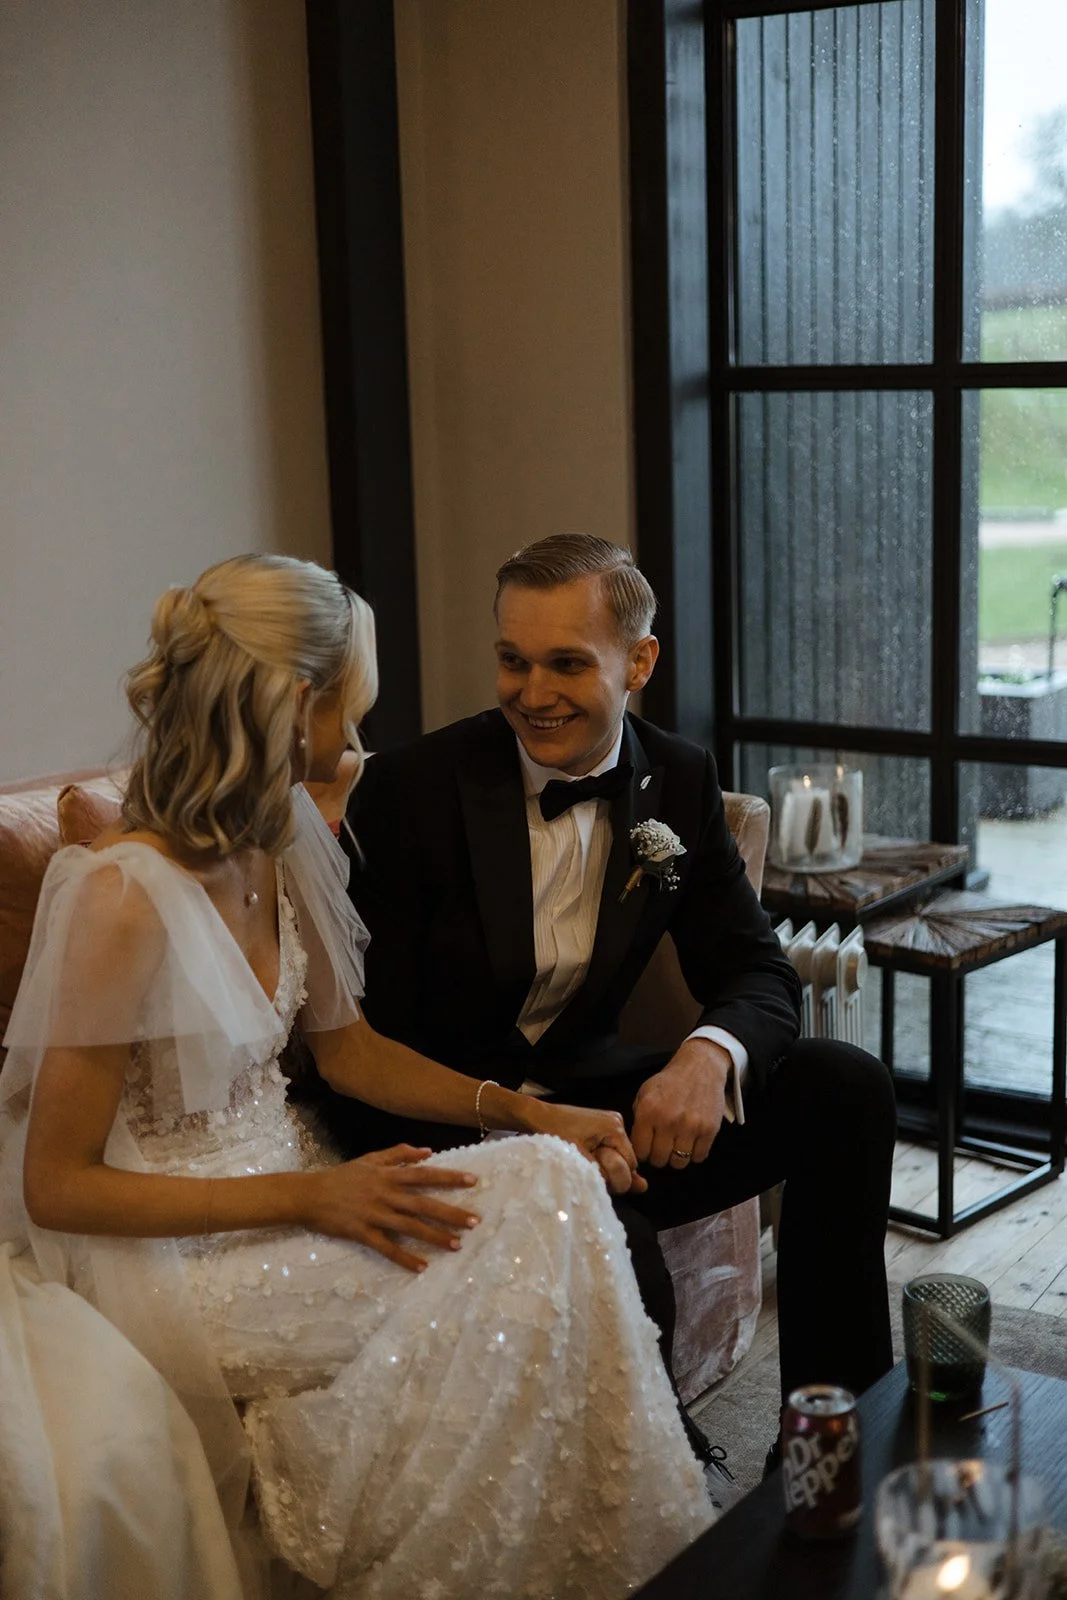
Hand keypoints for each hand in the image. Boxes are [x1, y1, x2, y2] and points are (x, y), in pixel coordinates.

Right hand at [303, 1144, 480, 1271]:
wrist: (309, 1194)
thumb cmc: (342, 1176)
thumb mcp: (371, 1158)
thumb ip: (399, 1153)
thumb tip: (428, 1151)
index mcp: (388, 1175)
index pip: (425, 1175)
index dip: (449, 1177)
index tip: (473, 1181)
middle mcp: (385, 1194)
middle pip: (423, 1204)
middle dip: (450, 1212)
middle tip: (475, 1220)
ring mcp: (374, 1215)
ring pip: (410, 1227)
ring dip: (435, 1236)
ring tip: (457, 1245)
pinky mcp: (362, 1233)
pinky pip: (387, 1247)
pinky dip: (404, 1258)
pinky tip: (422, 1267)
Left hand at [535, 1104, 647, 1195]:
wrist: (536, 1116)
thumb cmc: (555, 1135)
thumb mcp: (579, 1160)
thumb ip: (607, 1173)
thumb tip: (641, 1187)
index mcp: (615, 1128)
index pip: (631, 1162)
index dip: (619, 1177)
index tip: (600, 1181)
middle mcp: (618, 1121)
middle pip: (626, 1156)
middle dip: (613, 1169)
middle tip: (591, 1173)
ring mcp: (610, 1119)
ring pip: (618, 1152)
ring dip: (607, 1162)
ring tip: (587, 1164)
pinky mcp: (602, 1121)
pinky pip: (610, 1144)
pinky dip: (602, 1154)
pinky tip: (588, 1156)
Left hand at [631, 1040, 730, 1169]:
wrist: (701, 1067)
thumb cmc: (670, 1082)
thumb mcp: (645, 1093)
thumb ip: (638, 1119)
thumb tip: (635, 1147)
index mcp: (648, 1111)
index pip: (640, 1151)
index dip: (642, 1153)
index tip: (647, 1148)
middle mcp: (668, 1121)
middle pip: (659, 1160)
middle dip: (658, 1156)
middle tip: (662, 1146)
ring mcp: (690, 1126)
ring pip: (679, 1163)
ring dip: (676, 1157)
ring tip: (676, 1144)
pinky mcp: (709, 1130)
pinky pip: (699, 1157)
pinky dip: (695, 1153)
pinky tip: (691, 1141)